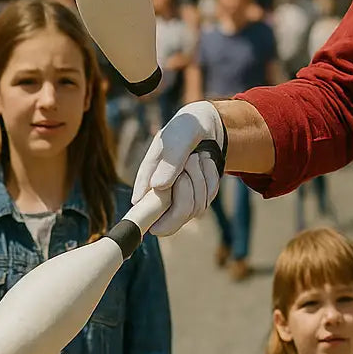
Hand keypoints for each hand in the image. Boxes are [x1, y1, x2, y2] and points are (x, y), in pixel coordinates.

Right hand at [131, 101, 225, 236]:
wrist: (206, 126)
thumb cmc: (186, 127)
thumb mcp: (180, 136)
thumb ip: (170, 159)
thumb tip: (157, 187)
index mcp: (147, 179)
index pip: (141, 211)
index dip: (146, 221)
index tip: (153, 227)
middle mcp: (160, 193)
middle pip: (174, 218)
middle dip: (188, 191)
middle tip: (190, 160)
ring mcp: (179, 198)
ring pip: (195, 208)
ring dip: (202, 178)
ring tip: (196, 156)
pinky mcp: (197, 197)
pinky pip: (208, 198)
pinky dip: (211, 178)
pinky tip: (205, 163)